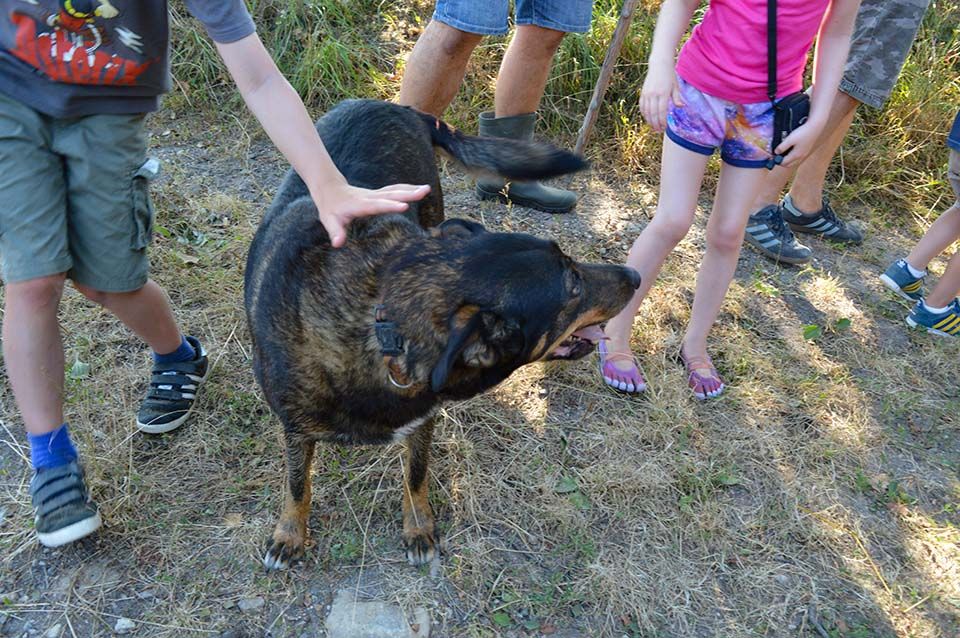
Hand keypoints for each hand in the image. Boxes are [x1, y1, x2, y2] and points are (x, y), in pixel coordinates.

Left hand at [309, 181, 430, 247]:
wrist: (330, 189)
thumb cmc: (330, 208)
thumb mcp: (329, 221)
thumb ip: (335, 232)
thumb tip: (338, 244)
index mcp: (360, 205)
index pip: (376, 205)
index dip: (390, 206)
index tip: (404, 206)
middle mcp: (370, 197)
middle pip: (391, 194)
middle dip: (408, 193)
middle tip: (424, 191)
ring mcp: (375, 194)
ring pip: (395, 190)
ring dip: (411, 189)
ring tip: (427, 189)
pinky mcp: (379, 193)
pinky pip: (395, 190)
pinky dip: (408, 188)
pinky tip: (420, 189)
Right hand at [639, 66, 681, 131]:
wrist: (659, 65)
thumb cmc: (669, 76)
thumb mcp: (676, 86)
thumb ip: (677, 98)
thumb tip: (681, 107)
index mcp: (664, 93)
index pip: (662, 111)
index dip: (662, 121)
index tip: (664, 127)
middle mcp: (654, 94)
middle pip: (653, 113)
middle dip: (656, 124)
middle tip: (658, 130)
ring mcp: (647, 93)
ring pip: (646, 111)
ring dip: (649, 121)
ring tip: (653, 127)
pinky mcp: (643, 93)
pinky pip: (642, 106)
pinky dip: (644, 114)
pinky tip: (647, 118)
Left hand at [774, 120, 823, 167]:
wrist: (815, 127)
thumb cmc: (802, 132)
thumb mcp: (790, 139)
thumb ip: (782, 147)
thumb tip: (776, 153)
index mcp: (796, 155)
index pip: (784, 163)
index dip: (776, 161)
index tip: (772, 157)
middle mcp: (801, 157)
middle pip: (789, 165)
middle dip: (781, 162)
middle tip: (776, 156)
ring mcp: (805, 154)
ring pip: (794, 162)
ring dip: (787, 160)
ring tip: (783, 153)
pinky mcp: (807, 150)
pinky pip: (798, 158)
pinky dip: (792, 157)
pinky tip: (790, 150)